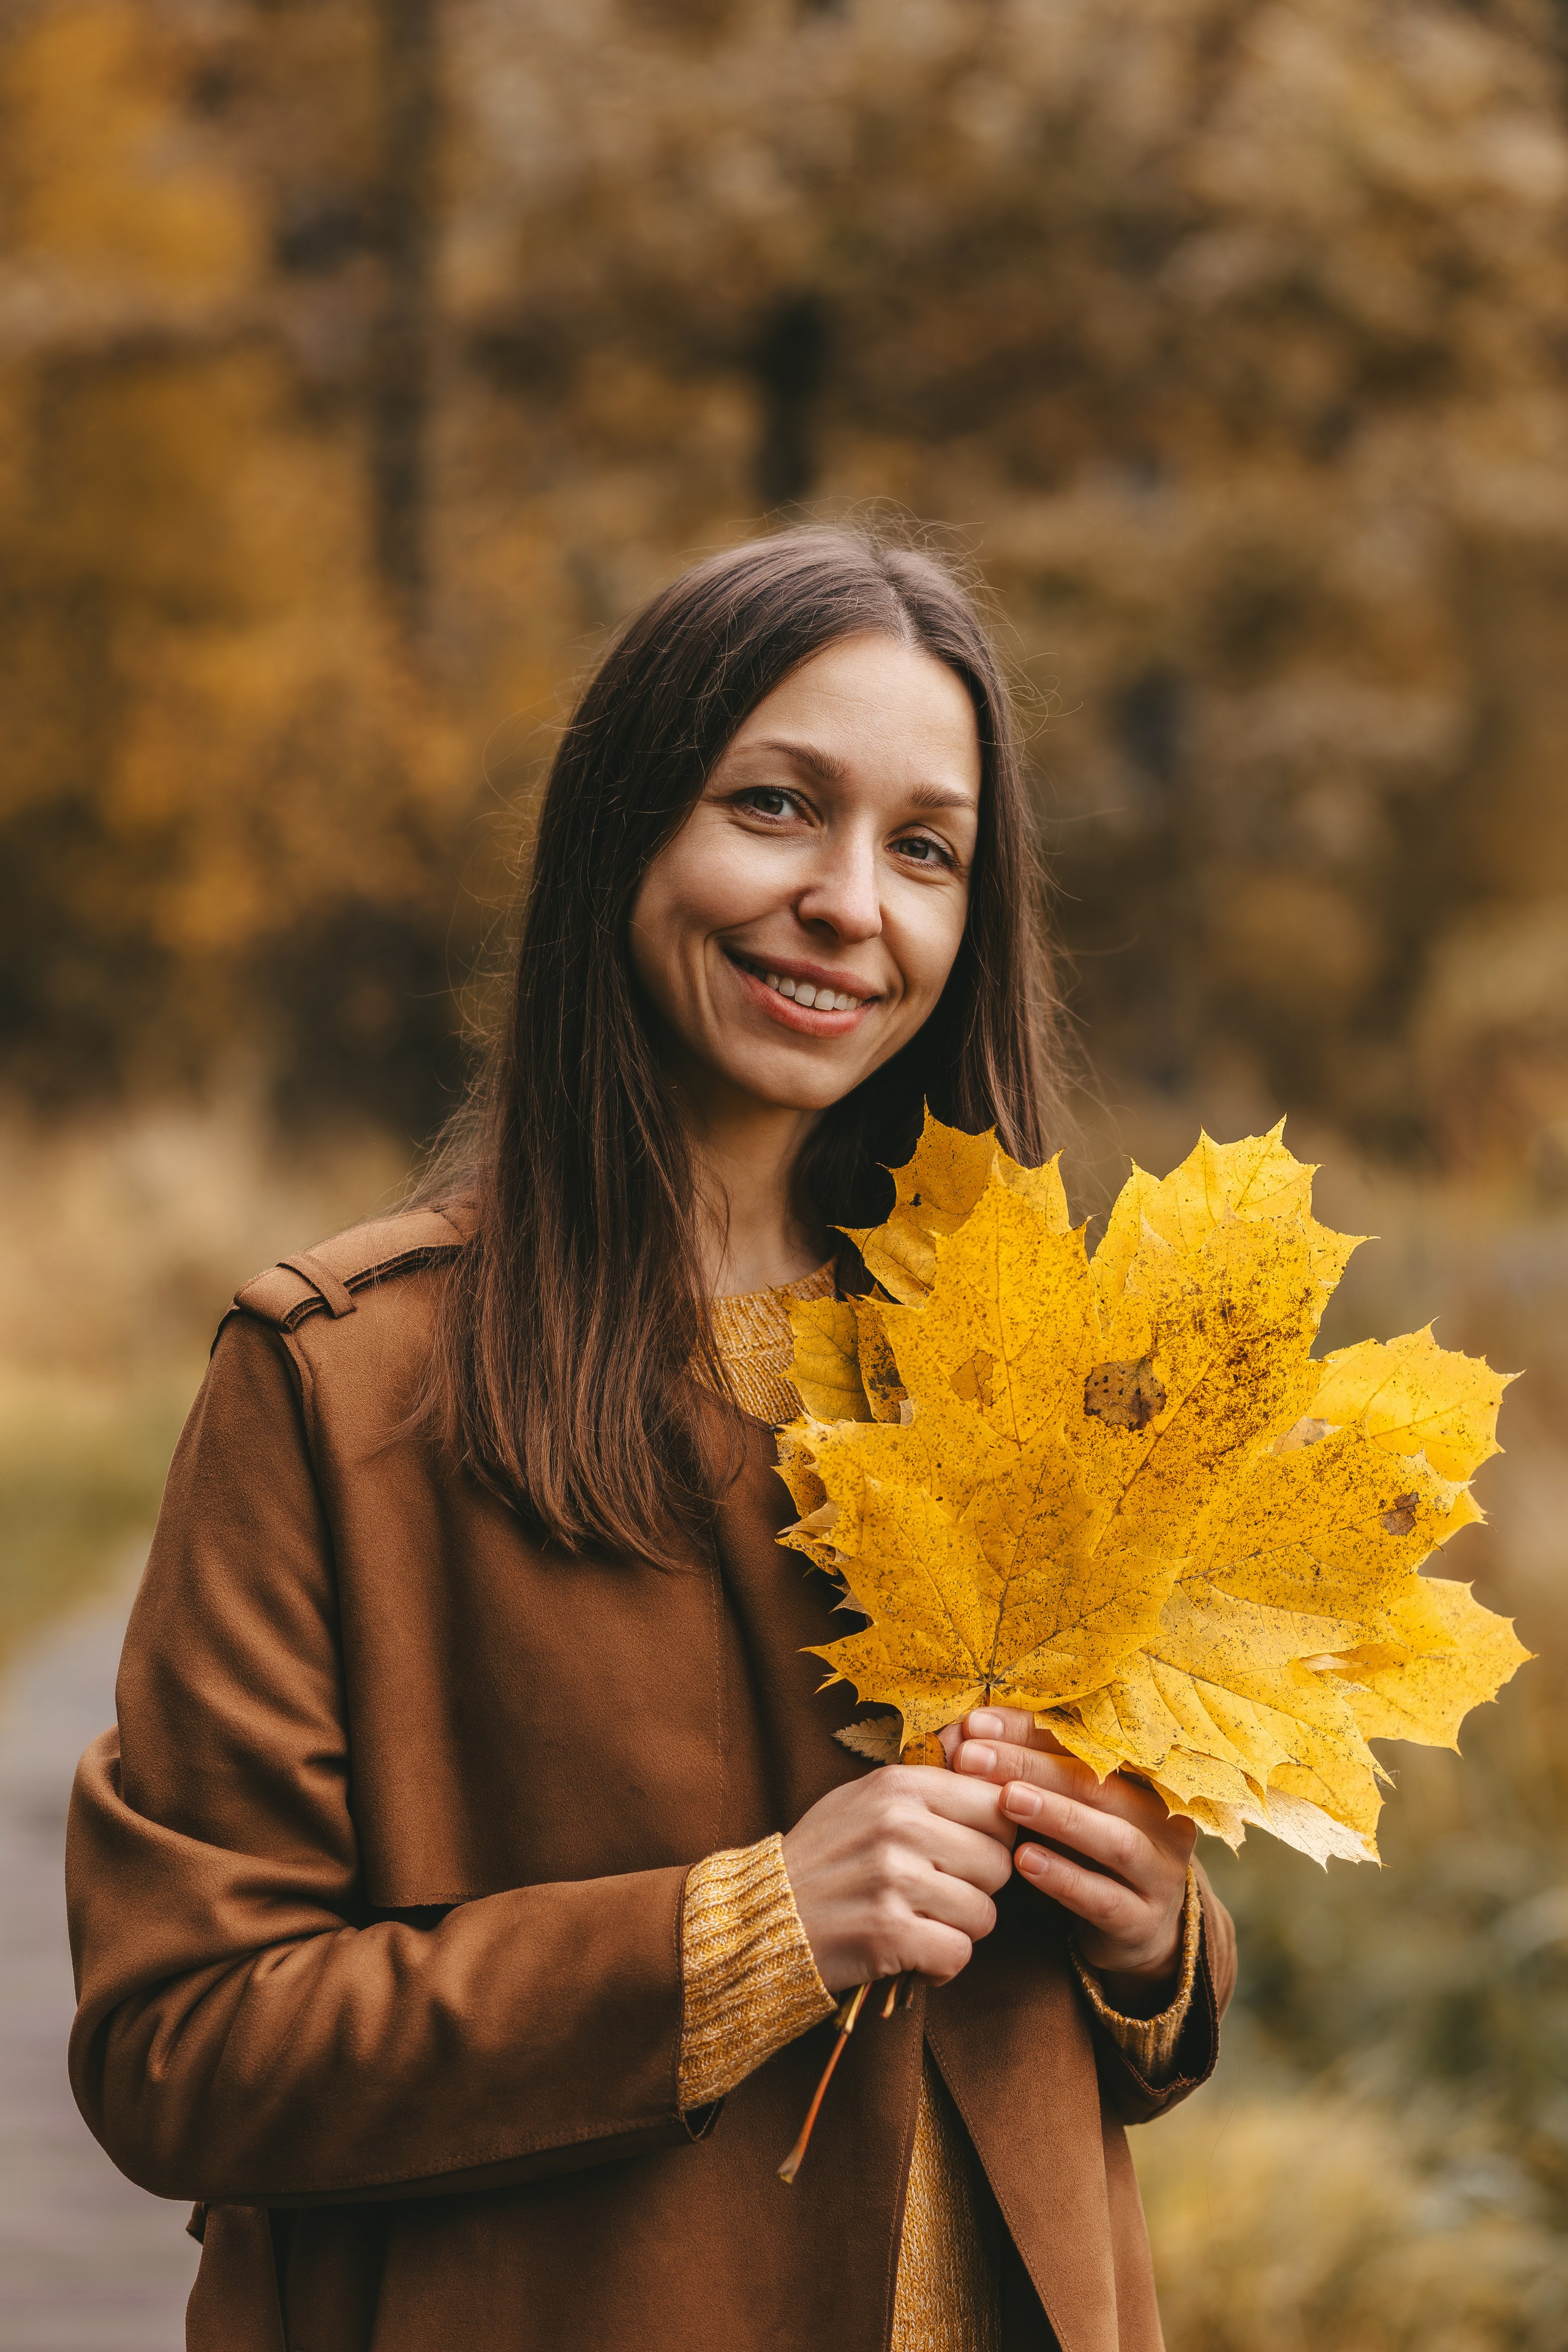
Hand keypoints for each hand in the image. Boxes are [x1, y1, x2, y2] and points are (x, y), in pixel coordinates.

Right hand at [782, 1766, 1015, 1994]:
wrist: (761, 1916)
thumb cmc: (823, 1859)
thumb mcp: (865, 1801)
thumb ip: (926, 1793)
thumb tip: (1000, 1793)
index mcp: (899, 1785)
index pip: (996, 1805)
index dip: (992, 1837)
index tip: (967, 1854)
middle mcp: (900, 1824)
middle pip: (999, 1862)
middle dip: (977, 1888)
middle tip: (938, 1896)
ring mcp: (893, 1878)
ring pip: (984, 1913)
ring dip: (958, 1930)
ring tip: (920, 1923)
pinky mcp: (888, 1931)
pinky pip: (958, 1954)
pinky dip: (940, 1965)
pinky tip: (912, 1954)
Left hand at [942, 1708, 1194, 2007]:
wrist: (1134, 1928)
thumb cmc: (1087, 1851)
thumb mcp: (1059, 1805)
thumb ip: (1019, 1771)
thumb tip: (960, 1734)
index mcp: (1144, 1776)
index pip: (1084, 1740)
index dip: (1028, 1729)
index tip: (976, 1723)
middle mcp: (1162, 1819)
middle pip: (1097, 1783)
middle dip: (1032, 1766)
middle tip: (974, 1757)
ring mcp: (1159, 1872)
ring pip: (1112, 1839)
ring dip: (1056, 1816)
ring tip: (1006, 1800)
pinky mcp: (1144, 1921)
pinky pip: (1104, 1897)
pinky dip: (1063, 1877)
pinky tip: (1024, 1860)